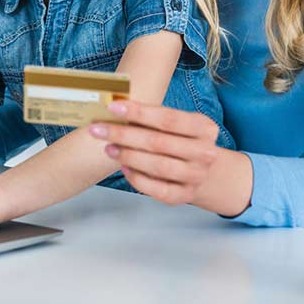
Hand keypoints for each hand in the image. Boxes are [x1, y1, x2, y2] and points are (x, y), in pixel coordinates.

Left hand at [89, 100, 219, 204]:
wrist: (201, 169)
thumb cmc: (180, 139)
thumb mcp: (176, 123)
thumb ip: (151, 117)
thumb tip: (115, 109)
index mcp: (204, 127)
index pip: (168, 118)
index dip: (139, 112)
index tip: (112, 107)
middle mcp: (204, 152)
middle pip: (159, 142)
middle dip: (125, 135)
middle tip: (99, 130)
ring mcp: (197, 176)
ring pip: (158, 166)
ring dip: (129, 156)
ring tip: (109, 148)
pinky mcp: (185, 195)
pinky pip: (158, 190)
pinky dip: (138, 179)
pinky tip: (124, 167)